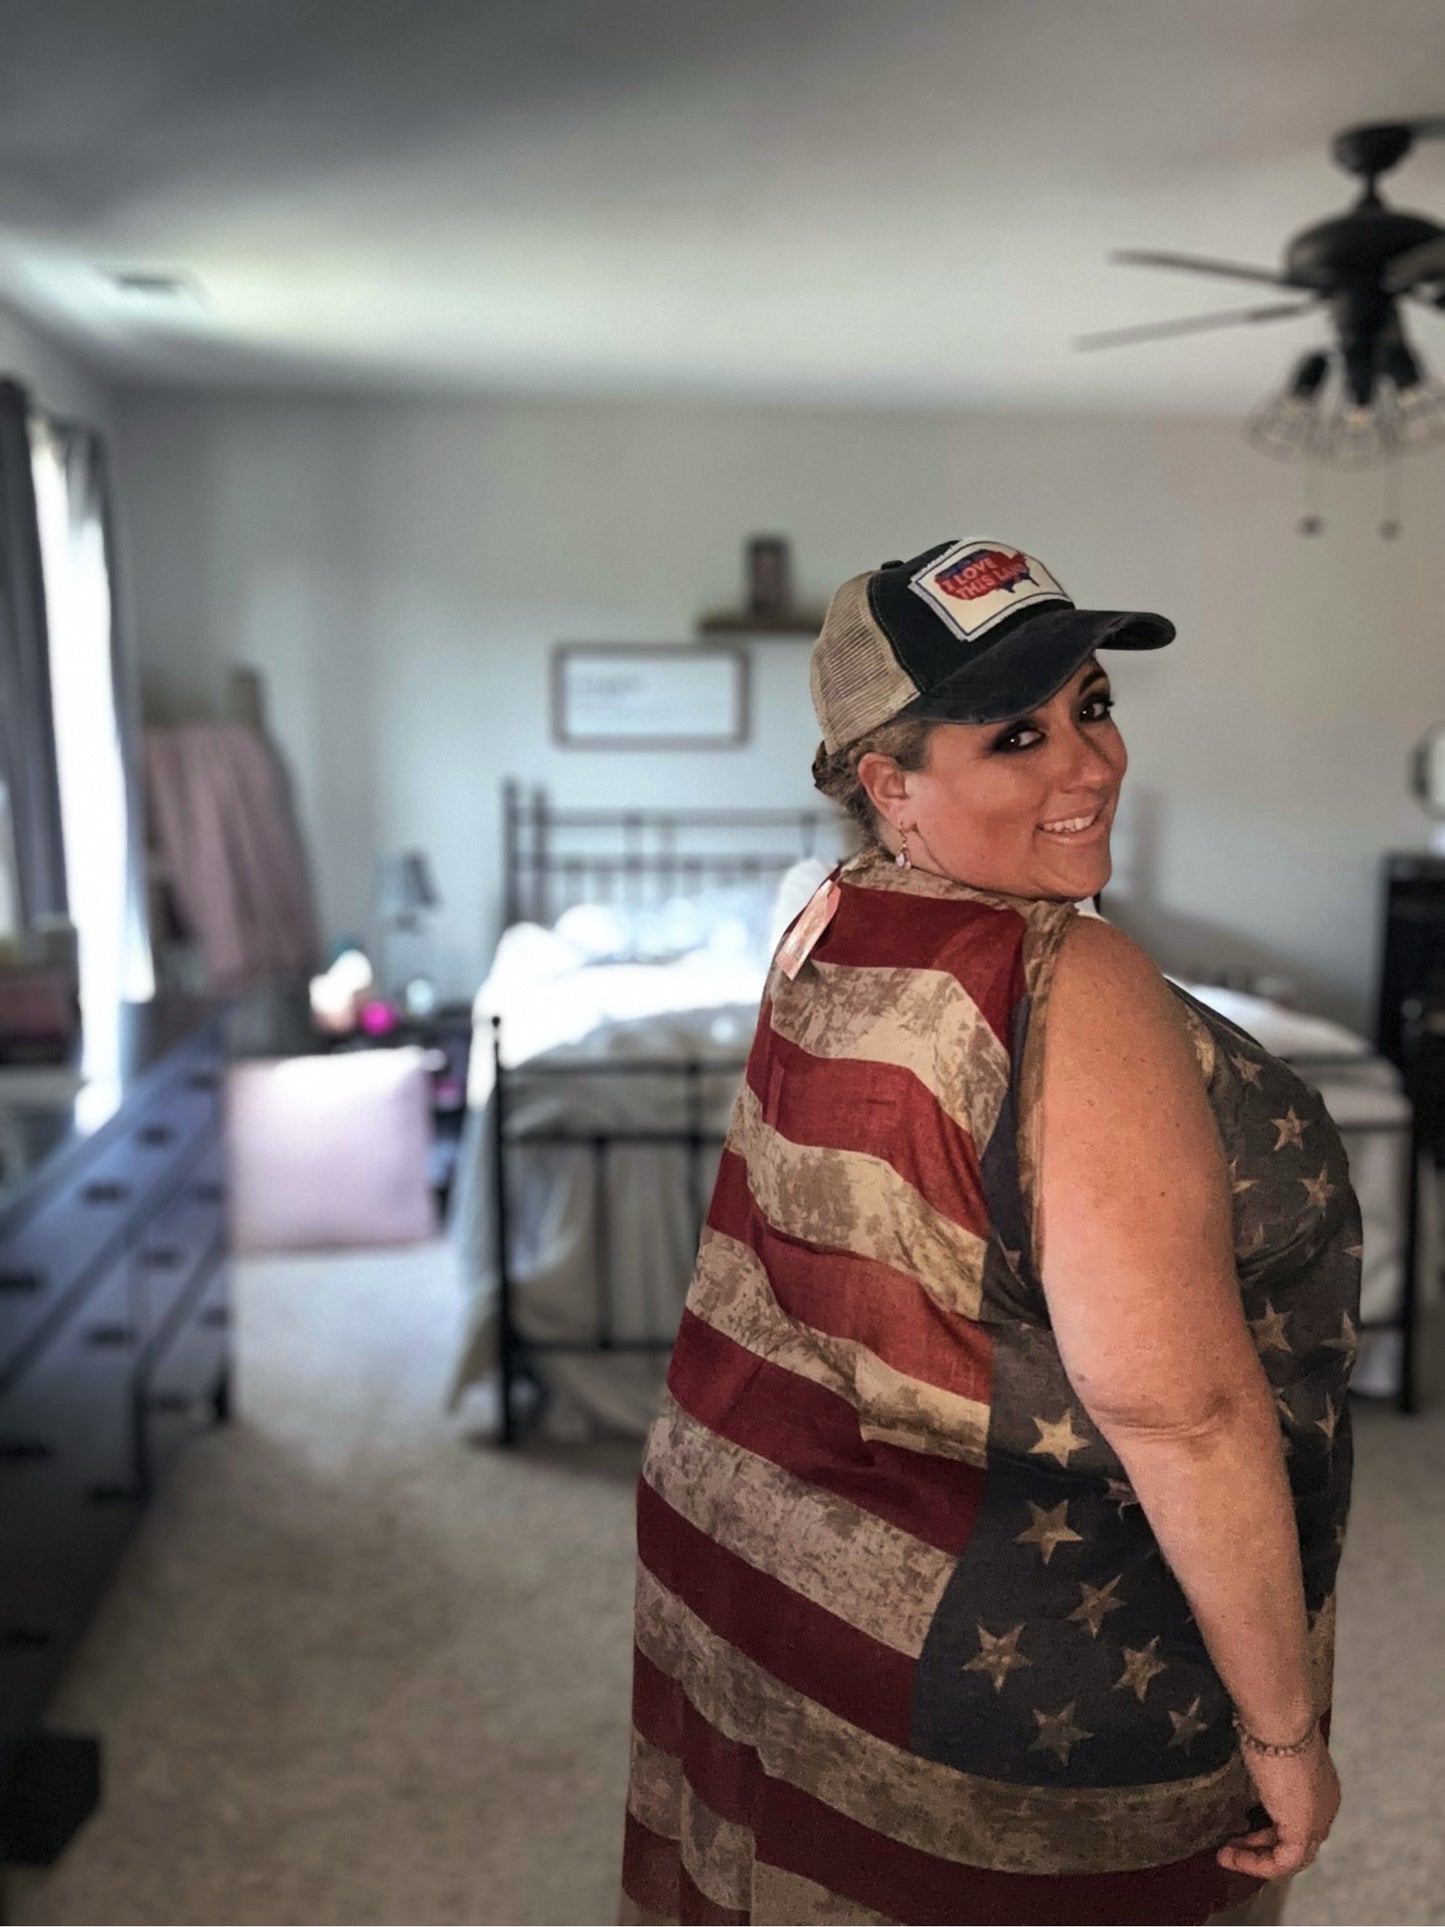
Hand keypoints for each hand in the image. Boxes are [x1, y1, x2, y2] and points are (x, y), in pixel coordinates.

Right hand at [1216, 1735, 1339, 1878]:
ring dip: (1257, 1858)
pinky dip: (1256, 1864)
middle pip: (1297, 1840)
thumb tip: (1252, 1758)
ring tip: (1227, 1855)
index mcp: (1322, 1786)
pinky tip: (1230, 1856)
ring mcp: (1318, 1821)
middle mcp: (1325, 1807)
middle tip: (1232, 1844)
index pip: (1299, 1818)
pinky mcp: (1303, 1832)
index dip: (1271, 1827)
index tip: (1242, 1826)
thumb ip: (1268, 1764)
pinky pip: (1282, 1862)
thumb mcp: (1270, 1750)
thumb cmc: (1272, 1724)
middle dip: (1261, 1845)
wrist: (1281, 1721)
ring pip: (1292, 1856)